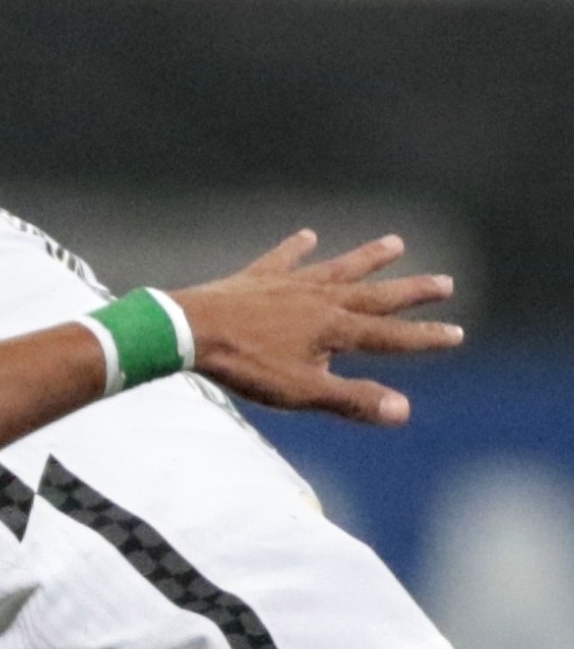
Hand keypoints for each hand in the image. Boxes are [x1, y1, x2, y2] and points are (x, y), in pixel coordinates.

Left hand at [172, 231, 460, 425]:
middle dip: (411, 292)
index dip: (424, 338)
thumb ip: (352, 400)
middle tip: (447, 282)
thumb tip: (403, 411)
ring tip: (396, 243)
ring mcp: (289, 284)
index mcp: (334, 329)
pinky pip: (283, 260)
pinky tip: (308, 236)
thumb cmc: (247, 366)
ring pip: (338, 268)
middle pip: (374, 295)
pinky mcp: (257, 279)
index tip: (457, 333)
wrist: (191, 331)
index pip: (390, 337)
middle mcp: (319, 299)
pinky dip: (296, 249)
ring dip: (368, 258)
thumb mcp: (302, 391)